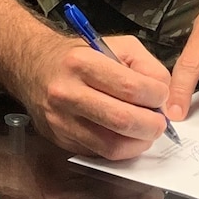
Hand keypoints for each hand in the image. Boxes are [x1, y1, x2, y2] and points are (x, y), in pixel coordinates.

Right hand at [17, 28, 171, 162]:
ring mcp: (61, 120)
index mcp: (82, 63)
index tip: (162, 96)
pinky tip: (125, 136)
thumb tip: (165, 95)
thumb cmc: (78, 56)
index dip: (157, 96)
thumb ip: (146, 66)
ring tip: (144, 131)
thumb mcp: (116, 45)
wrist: (33, 66)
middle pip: (122, 120)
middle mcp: (68, 93)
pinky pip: (99, 153)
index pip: (131, 88)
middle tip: (160, 121)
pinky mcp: (60, 139)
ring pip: (112, 145)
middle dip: (152, 125)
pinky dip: (120, 148)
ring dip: (138, 142)